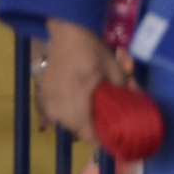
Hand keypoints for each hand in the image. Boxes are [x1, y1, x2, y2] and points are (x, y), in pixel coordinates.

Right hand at [37, 17, 126, 143]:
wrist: (68, 33)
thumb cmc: (93, 50)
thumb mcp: (114, 69)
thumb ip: (122, 90)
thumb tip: (132, 108)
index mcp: (80, 95)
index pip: (86, 131)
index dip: (97, 139)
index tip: (108, 141)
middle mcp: (61, 100)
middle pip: (74, 128)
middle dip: (87, 131)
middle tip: (100, 127)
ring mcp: (48, 97)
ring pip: (61, 122)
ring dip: (75, 123)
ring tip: (87, 117)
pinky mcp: (41, 92)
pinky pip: (51, 113)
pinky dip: (62, 114)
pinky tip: (72, 108)